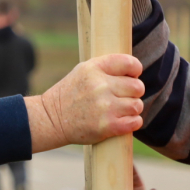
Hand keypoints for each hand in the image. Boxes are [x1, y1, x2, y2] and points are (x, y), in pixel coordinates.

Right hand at [24, 53, 144, 151]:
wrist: (52, 119)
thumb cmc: (71, 94)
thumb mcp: (82, 71)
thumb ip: (106, 68)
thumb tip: (134, 71)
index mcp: (94, 69)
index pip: (129, 63)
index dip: (135, 70)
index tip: (132, 76)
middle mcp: (100, 86)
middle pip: (137, 87)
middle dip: (134, 92)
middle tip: (124, 96)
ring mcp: (104, 107)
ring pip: (137, 105)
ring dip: (133, 108)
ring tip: (123, 110)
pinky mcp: (107, 126)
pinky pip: (135, 122)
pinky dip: (134, 122)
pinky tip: (125, 120)